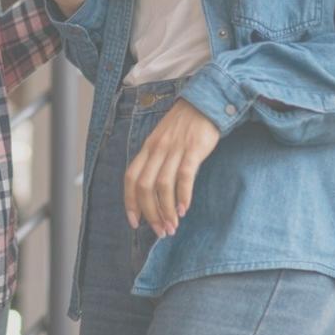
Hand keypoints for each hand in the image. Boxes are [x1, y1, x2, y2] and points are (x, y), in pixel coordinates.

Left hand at [124, 100, 218, 237]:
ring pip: (162, 185)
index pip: (131, 178)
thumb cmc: (184, 126)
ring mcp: (174, 149)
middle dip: (150, 213)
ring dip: (166, 210)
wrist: (204, 103)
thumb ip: (156, 162)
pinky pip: (184, 176)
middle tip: (160, 231)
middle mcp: (157, 149)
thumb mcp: (162, 140)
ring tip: (173, 226)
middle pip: (145, 186)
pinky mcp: (192, 150)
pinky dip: (183, 195)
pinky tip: (184, 209)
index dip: (130, 202)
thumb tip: (153, 193)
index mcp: (147, 148)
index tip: (135, 223)